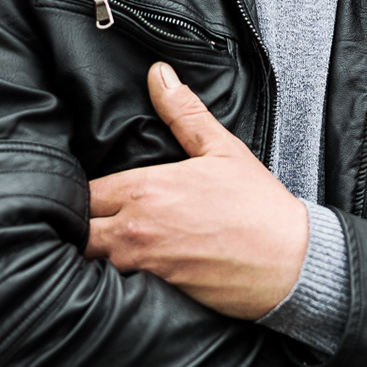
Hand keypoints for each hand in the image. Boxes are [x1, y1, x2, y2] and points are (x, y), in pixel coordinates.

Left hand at [85, 63, 309, 319]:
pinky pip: (112, 287)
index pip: (82, 192)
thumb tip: (158, 74)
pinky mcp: (154, 292)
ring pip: (90, 260)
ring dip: (92, 251)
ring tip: (101, 244)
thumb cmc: (258, 206)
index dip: (77, 193)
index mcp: (145, 189)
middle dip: (77, 225)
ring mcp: (142, 264)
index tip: (86, 193)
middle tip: (88, 220)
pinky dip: (110, 279)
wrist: (290, 262)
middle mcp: (135, 228)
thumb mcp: (222, 150)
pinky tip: (121, 273)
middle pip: (76, 230)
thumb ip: (184, 112)